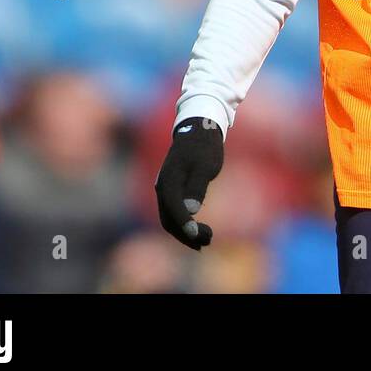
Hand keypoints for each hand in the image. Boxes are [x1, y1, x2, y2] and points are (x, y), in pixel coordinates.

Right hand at [154, 117, 223, 249]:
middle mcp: (163, 188)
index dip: (186, 226)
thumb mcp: (205, 165)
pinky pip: (174, 213)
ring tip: (206, 241)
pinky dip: (184, 225)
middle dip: (186, 235)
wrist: (199, 129)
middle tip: (208, 242)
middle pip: (168, 220)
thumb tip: (191, 209)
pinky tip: (198, 231)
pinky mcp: (172, 191)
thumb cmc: (204, 147)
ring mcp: (166, 190)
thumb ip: (197, 187)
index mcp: (169, 182)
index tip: (200, 237)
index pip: (173, 211)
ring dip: (185, 233)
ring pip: (170, 219)